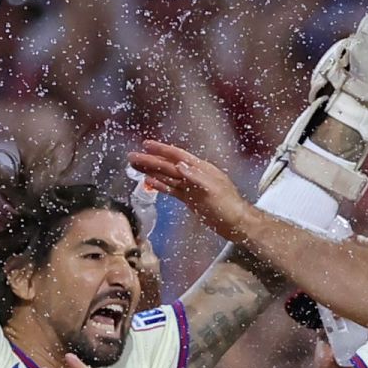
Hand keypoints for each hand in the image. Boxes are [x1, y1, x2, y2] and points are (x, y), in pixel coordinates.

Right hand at [127, 140, 259, 245]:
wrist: (235, 223)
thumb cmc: (228, 205)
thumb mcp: (213, 189)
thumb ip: (196, 176)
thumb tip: (179, 165)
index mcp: (201, 168)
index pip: (177, 156)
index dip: (161, 150)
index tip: (145, 145)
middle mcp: (194, 175)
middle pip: (168, 165)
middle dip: (150, 160)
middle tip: (132, 157)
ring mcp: (191, 187)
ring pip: (167, 176)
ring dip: (151, 171)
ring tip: (136, 167)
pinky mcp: (189, 199)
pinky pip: (172, 189)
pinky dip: (160, 185)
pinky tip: (149, 182)